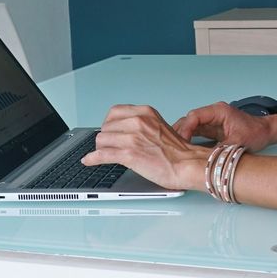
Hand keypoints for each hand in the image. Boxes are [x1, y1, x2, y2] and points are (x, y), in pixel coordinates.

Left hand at [82, 105, 208, 190]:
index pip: (114, 112)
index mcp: (145, 112)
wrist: (187, 165)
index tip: (110, 131)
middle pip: (106, 127)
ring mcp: (132, 137)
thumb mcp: (158, 126)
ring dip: (102, 149)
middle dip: (106, 139)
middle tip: (111, 147)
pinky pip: (102, 155)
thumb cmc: (177, 151)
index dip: (109, 124)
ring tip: (106, 155)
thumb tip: (121, 131)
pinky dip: (92, 159)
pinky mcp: (129, 154)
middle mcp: (138, 121)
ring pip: (102, 140)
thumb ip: (141, 124)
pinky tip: (89, 161)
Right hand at [174, 101, 276, 150]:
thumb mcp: (237, 143)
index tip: (181, 141)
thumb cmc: (256, 133)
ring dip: (183, 137)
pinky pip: (196, 132)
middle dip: (180, 133)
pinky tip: (184, 150)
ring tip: (176, 150)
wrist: (266, 132)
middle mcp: (213, 114)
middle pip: (189, 120)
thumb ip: (220, 150)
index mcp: (218, 111)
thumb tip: (205, 160)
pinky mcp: (212, 129)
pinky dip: (189, 140)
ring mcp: (211, 121)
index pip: (194, 116)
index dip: (185, 129)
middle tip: (173, 148)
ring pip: (190, 126)